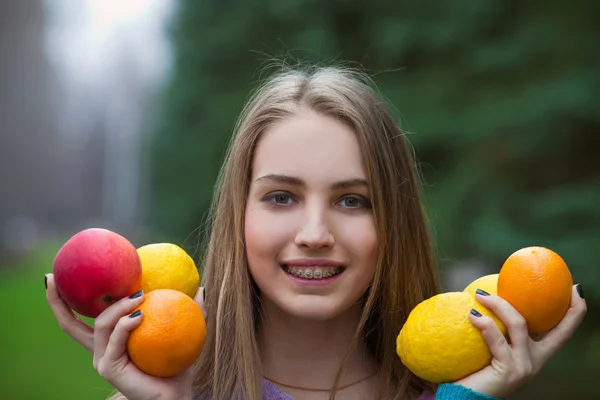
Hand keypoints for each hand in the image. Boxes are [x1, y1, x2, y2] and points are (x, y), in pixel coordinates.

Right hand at [45, 273, 205, 399]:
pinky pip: (114, 341)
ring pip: (101, 324)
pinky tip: (139, 316)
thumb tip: (201, 286)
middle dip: (58, 300)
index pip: (82, 318)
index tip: (58, 275)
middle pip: (70, 324)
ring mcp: (103, 358)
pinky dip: (125, 325)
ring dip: (118, 306)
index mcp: (110, 339)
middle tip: (54, 277)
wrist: (177, 393)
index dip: (66, 299)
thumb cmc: (176, 364)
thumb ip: (189, 310)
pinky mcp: (109, 368)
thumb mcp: (182, 331)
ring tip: (139, 296)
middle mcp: (100, 348)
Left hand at [454, 284, 585, 397]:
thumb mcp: (494, 348)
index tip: (576, 291)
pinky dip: (484, 323)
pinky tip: (472, 315)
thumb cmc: (477, 370)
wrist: (466, 397)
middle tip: (565, 286)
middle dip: (568, 308)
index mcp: (536, 354)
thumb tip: (487, 295)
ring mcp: (524, 366)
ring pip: (519, 324)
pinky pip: (496, 338)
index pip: (563, 332)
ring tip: (482, 296)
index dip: (574, 312)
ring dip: (499, 304)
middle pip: (559, 330)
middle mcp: (536, 361)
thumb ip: (500, 330)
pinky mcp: (509, 369)